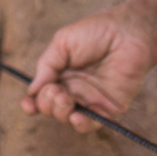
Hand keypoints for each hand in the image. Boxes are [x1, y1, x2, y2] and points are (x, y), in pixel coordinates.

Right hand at [20, 5, 154, 132]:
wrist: (128, 32)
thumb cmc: (96, 31)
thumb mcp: (62, 43)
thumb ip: (47, 66)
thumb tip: (32, 90)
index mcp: (62, 74)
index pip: (42, 95)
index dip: (32, 103)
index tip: (27, 104)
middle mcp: (74, 89)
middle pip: (51, 108)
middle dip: (47, 103)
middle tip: (55, 90)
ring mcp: (91, 100)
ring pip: (68, 118)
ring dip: (60, 111)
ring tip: (64, 97)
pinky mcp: (109, 108)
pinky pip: (92, 124)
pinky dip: (81, 124)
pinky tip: (76, 115)